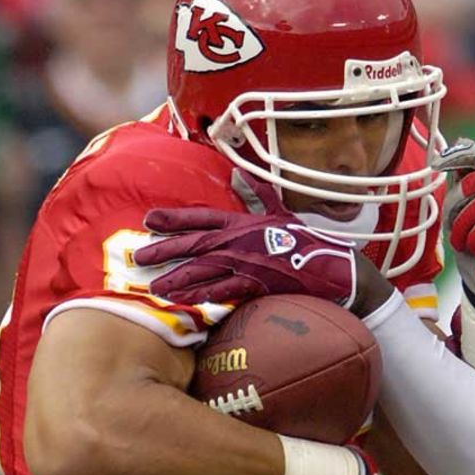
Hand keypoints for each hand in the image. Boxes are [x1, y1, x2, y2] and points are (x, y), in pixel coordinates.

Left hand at [133, 169, 357, 306]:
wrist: (336, 270)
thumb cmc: (309, 243)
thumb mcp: (283, 213)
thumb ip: (258, 194)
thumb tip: (239, 172)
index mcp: (245, 222)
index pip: (203, 217)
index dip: (175, 218)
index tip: (149, 219)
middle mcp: (242, 240)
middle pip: (195, 244)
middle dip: (165, 250)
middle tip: (139, 257)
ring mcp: (249, 263)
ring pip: (204, 270)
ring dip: (177, 278)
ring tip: (154, 286)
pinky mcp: (257, 284)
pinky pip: (223, 291)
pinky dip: (202, 296)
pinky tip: (184, 302)